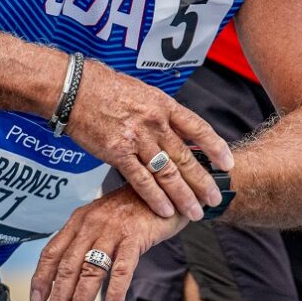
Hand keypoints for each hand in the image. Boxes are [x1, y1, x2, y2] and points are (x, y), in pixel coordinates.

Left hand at [28, 186, 187, 300]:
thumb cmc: (132, 208)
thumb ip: (84, 240)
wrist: (163, 186)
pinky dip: (115, 291)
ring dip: (82, 299)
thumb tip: (67, 273)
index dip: (42, 278)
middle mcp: (91, 224)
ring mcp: (112, 230)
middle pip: (69, 266)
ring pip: (91, 270)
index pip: (53, 252)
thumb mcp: (101, 219)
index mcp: (79, 221)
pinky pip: (122, 269)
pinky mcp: (135, 236)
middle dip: (59, 297)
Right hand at [63, 59, 231, 221]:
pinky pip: (141, 180)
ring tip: (196, 212)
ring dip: (183, 195)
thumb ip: (160, 113)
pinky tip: (166, 210)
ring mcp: (137, 138)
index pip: (198, 129)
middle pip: (186, 157)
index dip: (215, 148)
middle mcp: (155, 122)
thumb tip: (177, 129)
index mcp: (164, 105)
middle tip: (216, 199)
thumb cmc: (105, 88)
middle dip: (203, 181)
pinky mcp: (117, 152)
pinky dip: (155, 197)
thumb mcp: (142, 93)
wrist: (74, 88)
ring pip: (167, 172)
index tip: (227, 164)